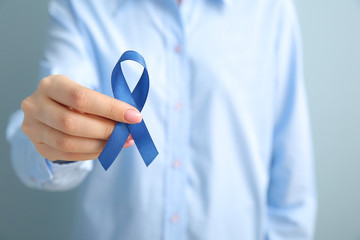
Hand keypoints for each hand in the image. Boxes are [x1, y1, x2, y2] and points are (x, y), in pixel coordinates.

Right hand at [21, 75, 141, 160]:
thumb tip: (131, 119)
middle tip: (128, 133)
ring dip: (100, 145)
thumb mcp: (86, 93)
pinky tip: (107, 149)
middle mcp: (35, 105)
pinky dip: (92, 153)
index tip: (134, 116)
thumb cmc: (75, 100)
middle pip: (72, 123)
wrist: (51, 110)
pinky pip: (68, 155)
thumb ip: (104, 104)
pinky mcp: (39, 146)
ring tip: (121, 142)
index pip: (81, 98)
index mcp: (51, 85)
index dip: (110, 109)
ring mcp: (33, 128)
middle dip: (105, 130)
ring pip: (68, 143)